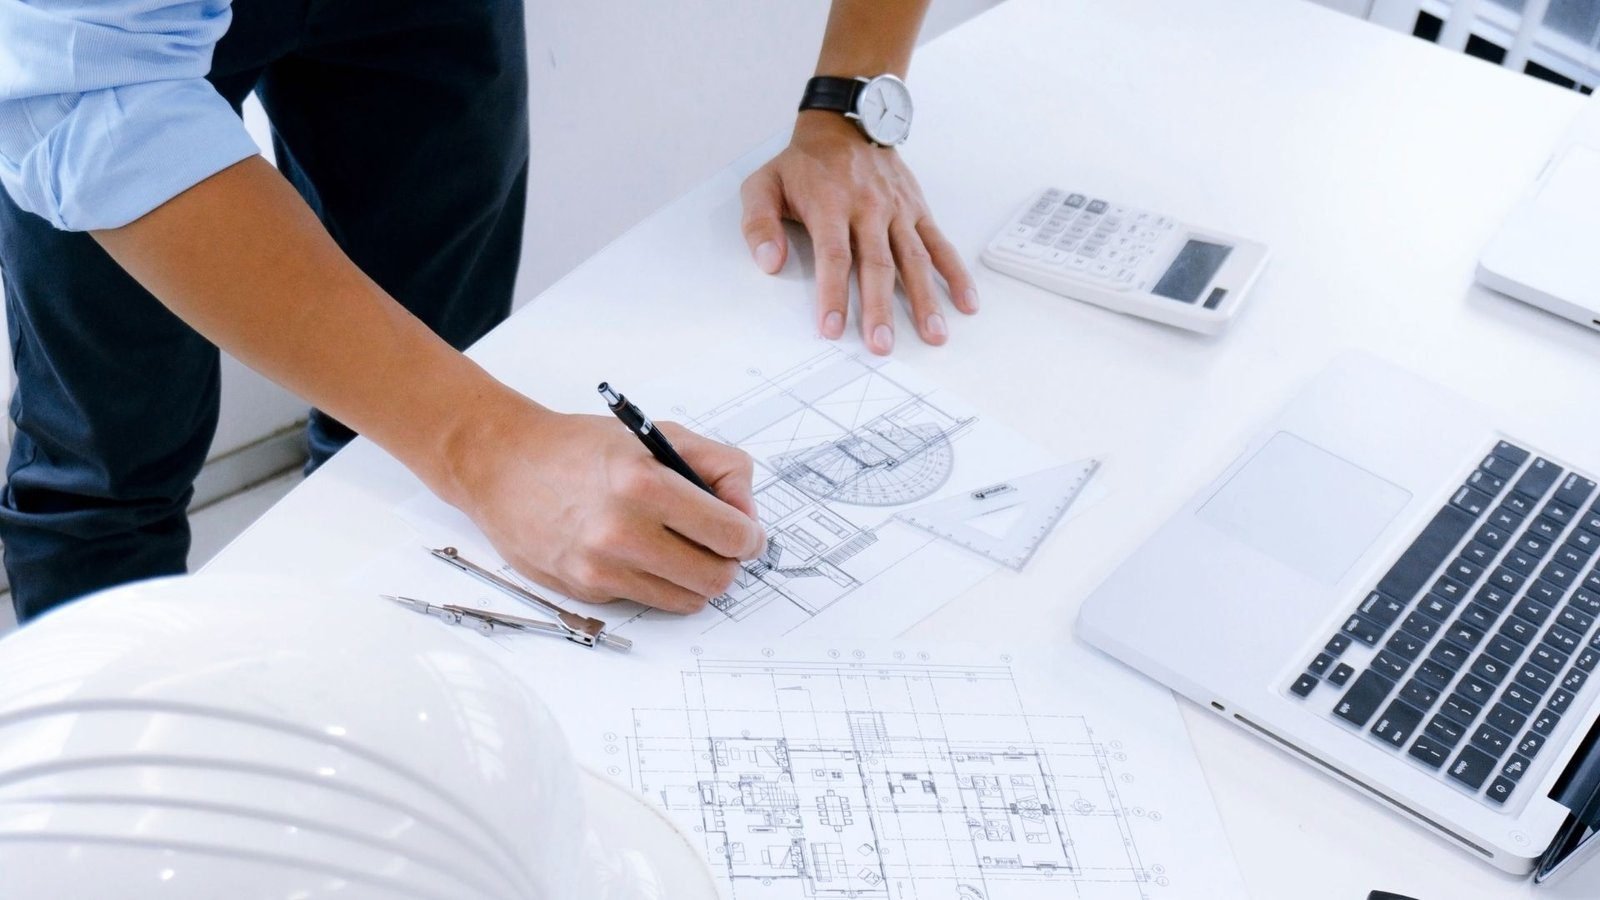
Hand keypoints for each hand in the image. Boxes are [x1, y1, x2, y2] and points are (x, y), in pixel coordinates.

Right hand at [443, 398, 766, 613]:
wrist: (503, 465)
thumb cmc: (581, 448)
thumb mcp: (658, 436)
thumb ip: (719, 467)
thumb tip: (748, 516)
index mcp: (645, 483)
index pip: (732, 535)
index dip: (749, 536)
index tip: (745, 532)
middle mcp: (621, 531)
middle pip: (716, 578)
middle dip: (727, 562)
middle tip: (716, 544)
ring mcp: (600, 568)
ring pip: (687, 600)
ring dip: (694, 578)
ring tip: (679, 548)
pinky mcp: (585, 591)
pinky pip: (648, 601)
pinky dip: (655, 582)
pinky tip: (636, 553)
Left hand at [740, 112, 978, 354]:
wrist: (846, 123)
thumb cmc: (803, 164)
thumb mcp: (764, 184)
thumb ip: (759, 224)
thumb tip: (768, 261)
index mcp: (830, 206)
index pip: (833, 256)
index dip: (833, 294)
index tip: (832, 328)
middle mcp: (868, 209)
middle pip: (877, 265)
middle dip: (880, 309)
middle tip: (881, 345)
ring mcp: (897, 211)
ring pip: (914, 260)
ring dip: (925, 299)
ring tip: (933, 335)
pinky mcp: (917, 211)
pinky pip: (939, 244)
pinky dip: (955, 273)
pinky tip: (966, 301)